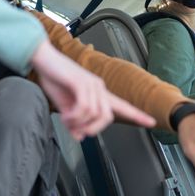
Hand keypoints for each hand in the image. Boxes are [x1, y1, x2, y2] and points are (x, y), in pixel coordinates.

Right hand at [30, 40, 154, 139]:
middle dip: (94, 129)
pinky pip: (84, 107)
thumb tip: (79, 137)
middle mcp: (99, 87)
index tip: (151, 122)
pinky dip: (75, 117)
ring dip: (79, 123)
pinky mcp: (80, 82)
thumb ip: (74, 122)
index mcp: (97, 92)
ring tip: (66, 120)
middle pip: (108, 117)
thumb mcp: (64, 107)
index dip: (137, 115)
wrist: (43, 59)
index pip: (122, 105)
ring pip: (96, 114)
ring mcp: (91, 83)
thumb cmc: (54, 78)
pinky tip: (66, 116)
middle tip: (78, 131)